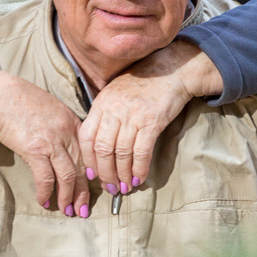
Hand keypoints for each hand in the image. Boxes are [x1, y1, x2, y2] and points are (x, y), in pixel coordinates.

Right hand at [0, 67, 89, 216]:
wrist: (1, 95)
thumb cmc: (23, 101)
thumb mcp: (53, 109)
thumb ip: (64, 127)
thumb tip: (67, 148)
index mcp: (73, 122)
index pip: (90, 153)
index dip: (94, 173)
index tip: (94, 188)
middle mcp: (67, 133)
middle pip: (82, 168)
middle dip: (84, 192)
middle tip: (84, 209)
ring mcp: (52, 142)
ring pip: (68, 176)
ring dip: (68, 197)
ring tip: (68, 211)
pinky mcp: (34, 149)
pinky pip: (45, 178)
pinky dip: (46, 192)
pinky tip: (45, 201)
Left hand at [78, 40, 221, 192]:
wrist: (170, 70)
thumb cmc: (142, 83)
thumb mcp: (115, 93)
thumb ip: (104, 114)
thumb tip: (97, 145)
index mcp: (101, 103)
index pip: (86, 137)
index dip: (88, 159)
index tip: (92, 174)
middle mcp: (113, 109)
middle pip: (102, 149)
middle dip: (105, 173)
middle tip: (110, 187)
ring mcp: (132, 115)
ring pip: (121, 153)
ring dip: (122, 175)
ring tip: (125, 187)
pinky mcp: (152, 121)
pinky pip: (141, 151)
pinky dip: (139, 168)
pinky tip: (139, 178)